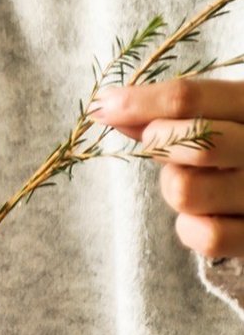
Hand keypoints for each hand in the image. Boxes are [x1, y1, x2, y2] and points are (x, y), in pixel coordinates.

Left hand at [91, 78, 243, 257]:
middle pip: (198, 142)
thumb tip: (111, 106)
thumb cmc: (238, 155)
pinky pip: (206, 236)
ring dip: (173, 188)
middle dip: (161, 143)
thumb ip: (172, 117)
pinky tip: (200, 216)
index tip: (104, 105)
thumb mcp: (219, 122)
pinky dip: (190, 228)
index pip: (193, 98)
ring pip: (187, 191)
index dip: (140, 102)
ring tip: (191, 181)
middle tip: (155, 142)